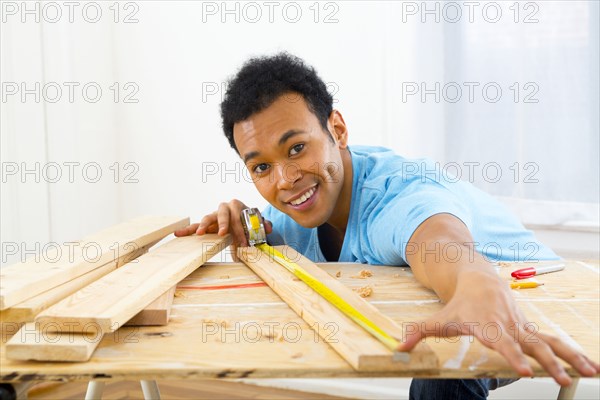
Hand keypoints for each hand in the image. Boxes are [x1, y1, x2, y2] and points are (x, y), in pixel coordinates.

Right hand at [174, 199, 272, 257]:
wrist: (240, 222)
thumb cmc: (248, 222)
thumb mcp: (257, 224)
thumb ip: (264, 225)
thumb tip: (269, 228)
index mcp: (237, 206)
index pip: (238, 214)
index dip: (240, 227)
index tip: (242, 241)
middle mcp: (224, 208)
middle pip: (222, 212)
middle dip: (223, 223)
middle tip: (223, 234)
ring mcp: (214, 216)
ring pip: (207, 217)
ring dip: (204, 224)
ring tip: (201, 233)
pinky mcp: (207, 225)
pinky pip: (196, 226)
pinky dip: (188, 229)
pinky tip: (178, 233)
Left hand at [398, 267, 599, 385]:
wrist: (479, 279)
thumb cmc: (459, 304)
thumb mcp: (439, 319)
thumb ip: (419, 333)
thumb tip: (398, 348)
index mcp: (487, 325)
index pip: (501, 343)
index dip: (511, 355)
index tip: (522, 370)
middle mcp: (509, 326)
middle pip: (530, 345)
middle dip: (546, 362)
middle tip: (559, 378)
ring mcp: (523, 327)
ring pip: (549, 343)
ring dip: (569, 357)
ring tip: (590, 373)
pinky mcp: (531, 329)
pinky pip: (555, 342)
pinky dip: (573, 353)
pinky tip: (591, 368)